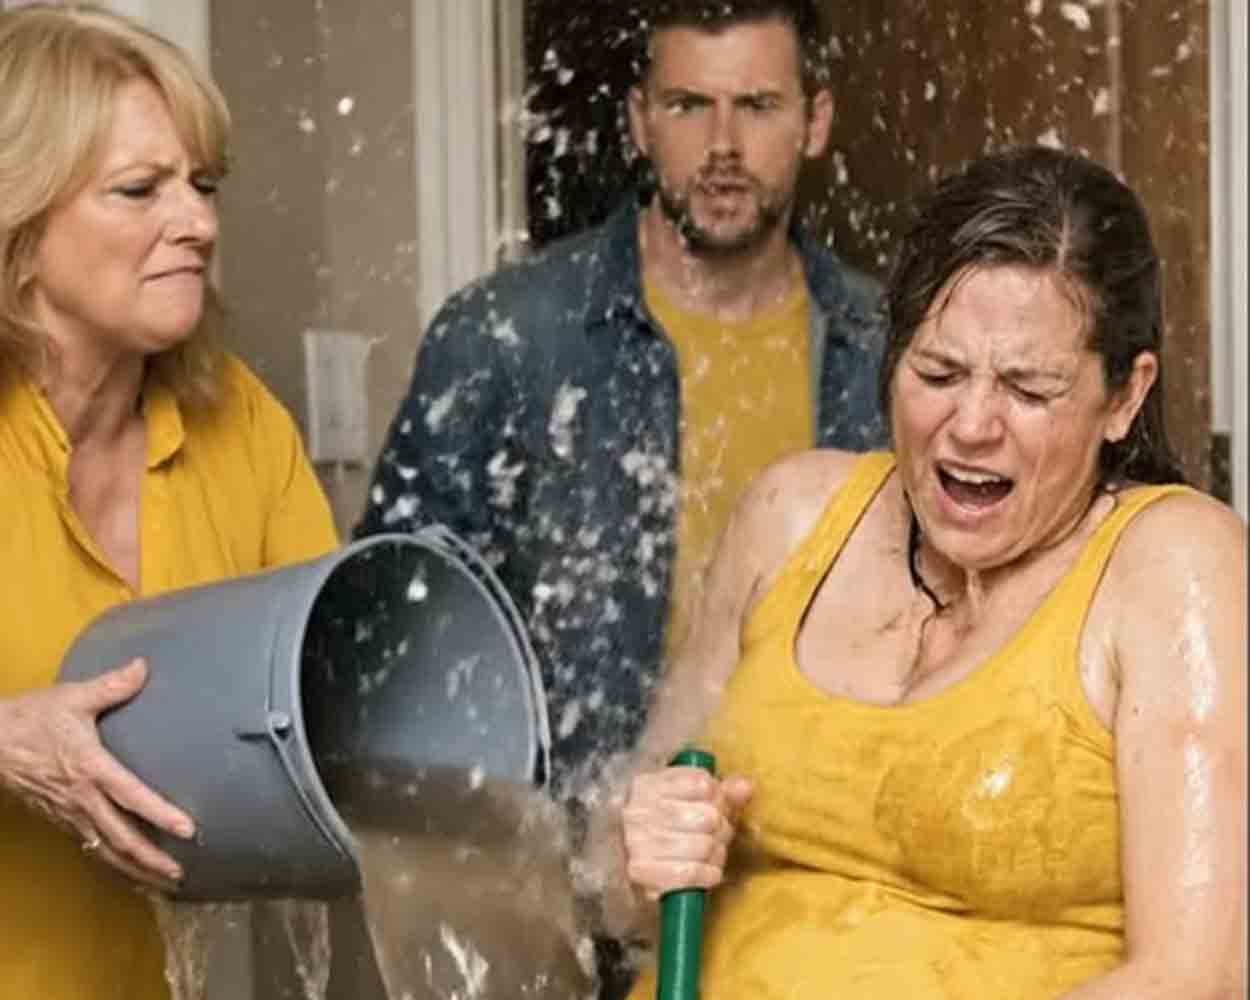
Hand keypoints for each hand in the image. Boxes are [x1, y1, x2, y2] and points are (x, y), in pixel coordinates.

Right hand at [0, 657, 193, 887]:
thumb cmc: (31, 718)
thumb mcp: (72, 697)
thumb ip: (112, 685)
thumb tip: (144, 666)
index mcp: (91, 768)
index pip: (132, 797)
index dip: (160, 815)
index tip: (188, 830)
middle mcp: (82, 798)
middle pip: (121, 838)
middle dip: (151, 860)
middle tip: (181, 874)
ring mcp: (68, 814)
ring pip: (105, 850)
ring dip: (134, 869)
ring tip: (163, 883)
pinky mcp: (58, 819)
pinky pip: (90, 847)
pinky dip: (112, 862)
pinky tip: (129, 870)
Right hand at [621, 764, 752, 900]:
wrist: (623, 864)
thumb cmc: (664, 827)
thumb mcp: (687, 801)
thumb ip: (720, 792)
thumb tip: (745, 787)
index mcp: (647, 784)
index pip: (703, 784)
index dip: (720, 798)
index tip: (717, 808)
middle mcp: (638, 810)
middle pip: (708, 817)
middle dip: (722, 829)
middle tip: (718, 836)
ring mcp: (635, 841)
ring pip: (703, 846)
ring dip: (717, 854)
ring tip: (712, 854)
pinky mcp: (640, 872)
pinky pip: (691, 872)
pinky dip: (708, 875)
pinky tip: (708, 873)